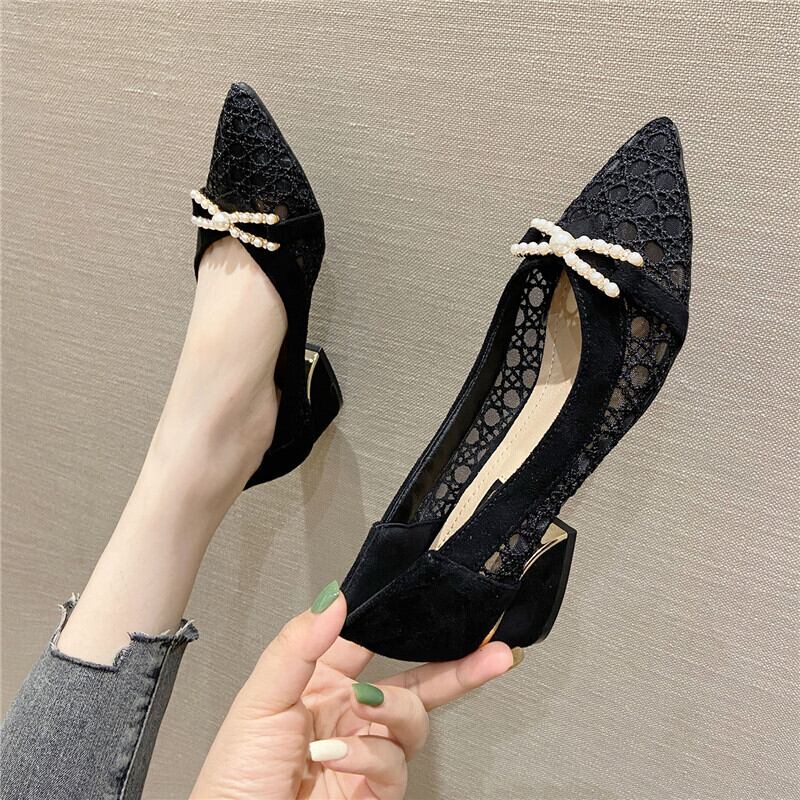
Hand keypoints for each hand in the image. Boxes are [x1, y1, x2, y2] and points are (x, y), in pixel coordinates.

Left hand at [191, 582, 516, 798]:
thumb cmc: (235, 775)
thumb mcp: (260, 698)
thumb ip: (298, 645)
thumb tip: (335, 598)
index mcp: (323, 680)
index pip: (374, 641)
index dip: (403, 624)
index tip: (434, 604)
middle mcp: (350, 712)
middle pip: (417, 682)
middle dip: (459, 669)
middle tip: (492, 653)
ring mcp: (365, 752)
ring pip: (412, 721)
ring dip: (391, 712)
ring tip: (362, 710)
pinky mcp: (375, 791)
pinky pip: (394, 764)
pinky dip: (369, 757)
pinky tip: (339, 757)